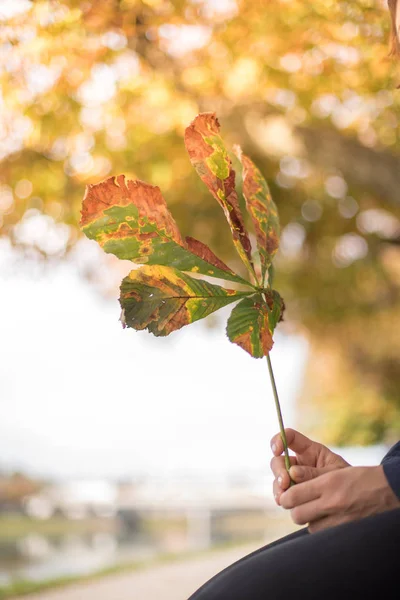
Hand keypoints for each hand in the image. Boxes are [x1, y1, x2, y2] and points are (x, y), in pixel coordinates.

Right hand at [270, 428, 348, 505]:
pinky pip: (281, 494)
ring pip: (277, 479)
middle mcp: (298, 463)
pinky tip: (283, 502)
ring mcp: (294, 479)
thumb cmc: (347, 480)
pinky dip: (280, 498)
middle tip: (285, 482)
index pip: (290, 437)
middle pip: (278, 460)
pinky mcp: (293, 493)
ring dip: (278, 487)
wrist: (355, 500)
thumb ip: (315, 473)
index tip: (277, 449)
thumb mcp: (335, 473)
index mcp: (309, 450)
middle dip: (278, 471)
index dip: (279, 439)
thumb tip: (292, 473)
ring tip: (284, 497)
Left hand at [279, 465, 399, 532]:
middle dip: (294, 510)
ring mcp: (340, 520)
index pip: (292, 495)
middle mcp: (332, 502)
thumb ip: (312, 479)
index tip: (286, 495)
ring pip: (309, 526)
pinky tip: (329, 518)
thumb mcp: (336, 471)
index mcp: (327, 483)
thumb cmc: (362, 477)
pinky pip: (324, 533)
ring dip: (309, 519)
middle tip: (299, 503)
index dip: (286, 496)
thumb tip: (290, 484)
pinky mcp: (347, 531)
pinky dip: (322, 527)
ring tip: (317, 509)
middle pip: (296, 515)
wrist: (390, 490)